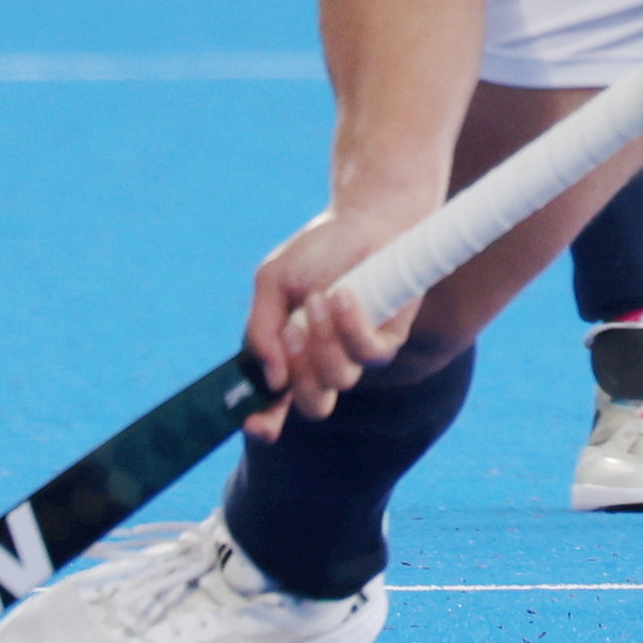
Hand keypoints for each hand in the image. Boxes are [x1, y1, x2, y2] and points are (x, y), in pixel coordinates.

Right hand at [241, 187, 421, 429]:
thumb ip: (261, 330)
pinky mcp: (387, 341)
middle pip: (313, 405)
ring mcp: (356, 354)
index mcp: (290, 353)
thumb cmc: (319, 248)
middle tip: (294, 330)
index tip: (255, 425)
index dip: (265, 422)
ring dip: (325, 340)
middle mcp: (324, 361)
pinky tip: (345, 294)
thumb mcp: (273, 282)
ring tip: (321, 296)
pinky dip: (351, 326)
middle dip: (301, 373)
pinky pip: (368, 355)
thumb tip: (273, 380)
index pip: (276, 404)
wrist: (368, 218)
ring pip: (339, 379)